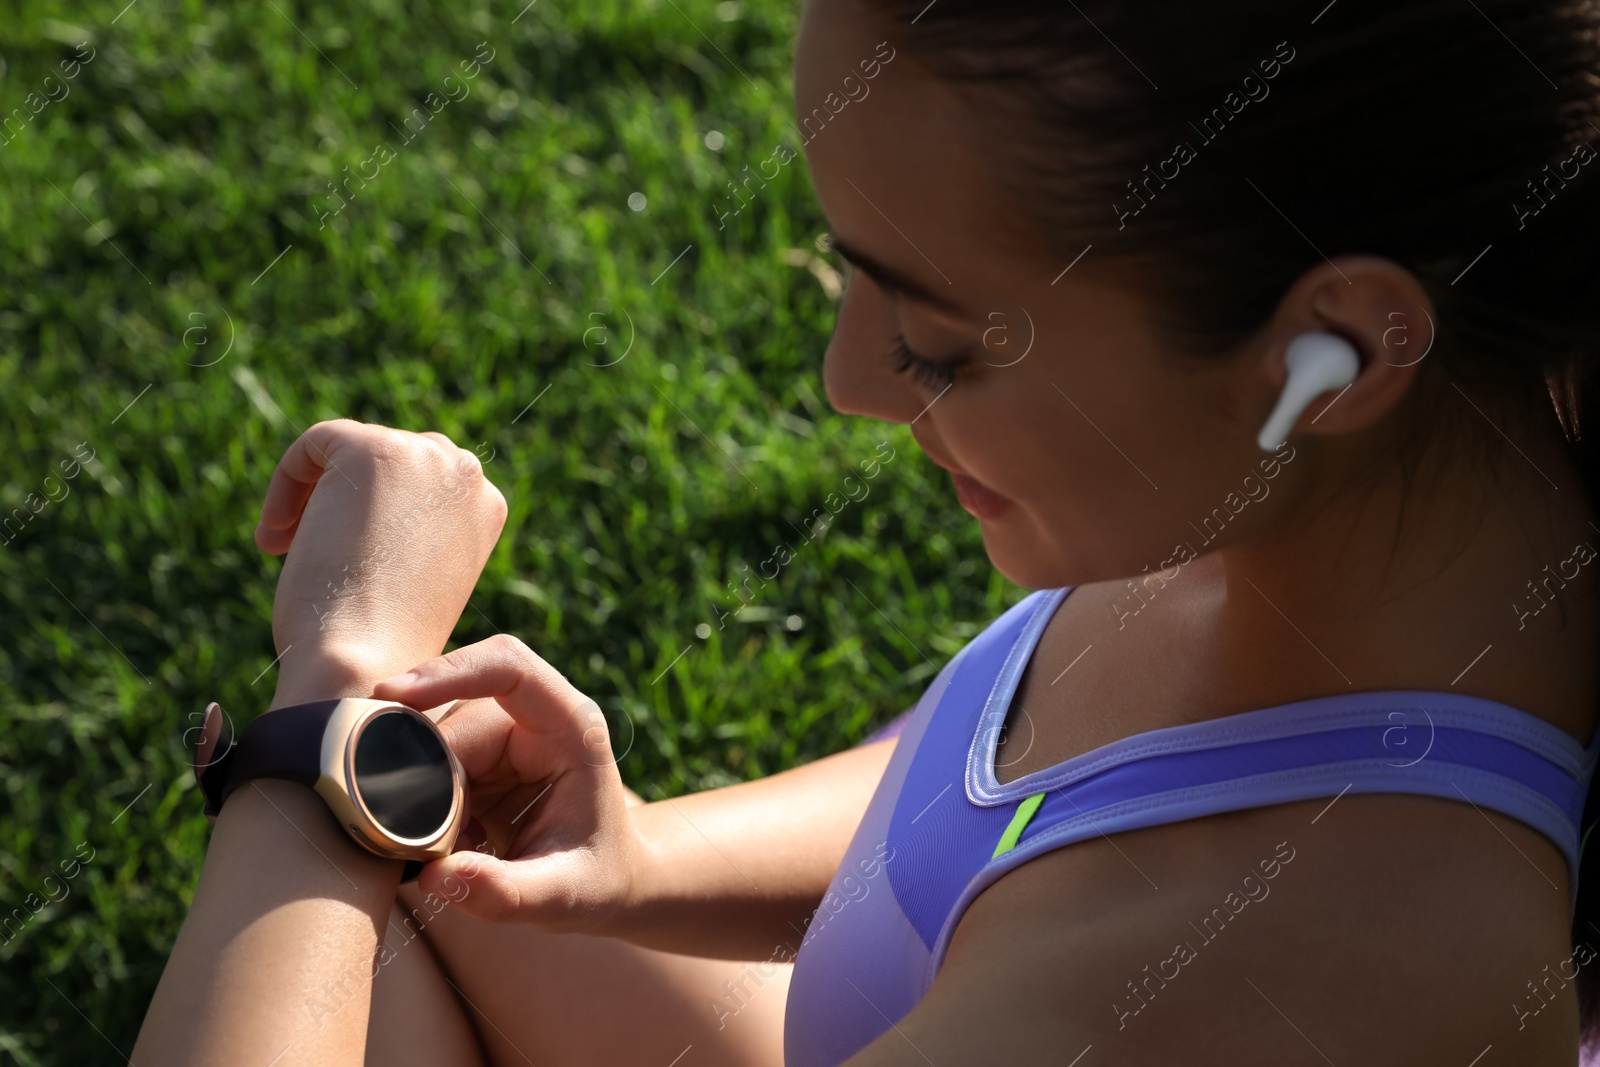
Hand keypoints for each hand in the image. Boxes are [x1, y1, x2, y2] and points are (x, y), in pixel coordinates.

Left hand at [254, 419, 507, 703]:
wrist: (365, 663)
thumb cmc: (381, 642)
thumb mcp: (414, 576)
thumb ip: (406, 530)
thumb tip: (365, 509)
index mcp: (487, 505)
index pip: (423, 481)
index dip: (377, 516)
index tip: (350, 562)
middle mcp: (466, 473)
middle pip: (391, 457)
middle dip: (349, 499)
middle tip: (319, 551)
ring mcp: (423, 455)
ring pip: (351, 450)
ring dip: (316, 495)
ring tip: (292, 547)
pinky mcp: (373, 450)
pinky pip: (315, 445)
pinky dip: (286, 484)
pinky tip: (277, 538)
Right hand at [371, 634, 643, 933]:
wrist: (606, 880)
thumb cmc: (596, 880)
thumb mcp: (560, 897)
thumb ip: (504, 892)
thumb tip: (437, 876)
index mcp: (572, 727)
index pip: (509, 668)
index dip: (450, 671)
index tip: (395, 696)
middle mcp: (536, 717)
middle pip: (454, 721)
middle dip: (428, 778)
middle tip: (435, 843)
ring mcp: (502, 732)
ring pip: (432, 744)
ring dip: (424, 795)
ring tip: (459, 847)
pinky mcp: (476, 753)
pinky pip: (427, 765)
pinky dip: (423, 804)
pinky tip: (452, 841)